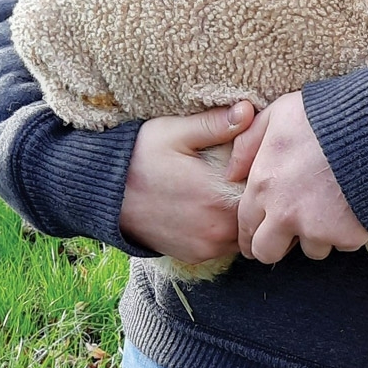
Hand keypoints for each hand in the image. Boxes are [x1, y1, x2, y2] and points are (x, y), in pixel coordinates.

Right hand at [119, 102, 254, 263]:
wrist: (100, 195)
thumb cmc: (138, 157)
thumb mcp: (174, 132)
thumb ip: (215, 124)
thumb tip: (248, 110)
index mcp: (219, 198)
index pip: (265, 191)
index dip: (267, 174)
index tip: (264, 160)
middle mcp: (218, 230)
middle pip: (259, 215)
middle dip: (259, 197)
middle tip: (251, 173)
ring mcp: (207, 247)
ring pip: (245, 233)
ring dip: (243, 215)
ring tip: (232, 190)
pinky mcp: (195, 256)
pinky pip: (225, 245)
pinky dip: (226, 229)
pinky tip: (214, 207)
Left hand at [226, 91, 367, 263]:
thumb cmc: (325, 115)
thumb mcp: (278, 114)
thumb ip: (248, 144)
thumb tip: (231, 173)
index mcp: (263, 187)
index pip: (246, 228)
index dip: (250, 235)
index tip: (259, 236)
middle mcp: (285, 214)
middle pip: (268, 253)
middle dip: (277, 246)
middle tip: (290, 235)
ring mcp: (318, 229)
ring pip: (312, 249)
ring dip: (318, 234)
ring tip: (330, 207)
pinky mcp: (348, 235)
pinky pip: (343, 243)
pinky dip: (347, 230)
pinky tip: (354, 204)